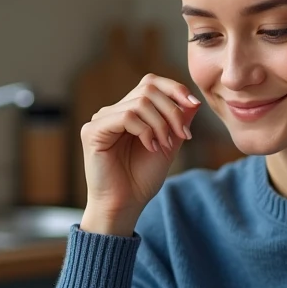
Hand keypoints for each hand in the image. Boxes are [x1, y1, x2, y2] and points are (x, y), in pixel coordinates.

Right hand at [79, 75, 200, 234]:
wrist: (126, 205)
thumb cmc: (142, 178)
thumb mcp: (169, 144)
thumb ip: (178, 121)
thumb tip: (192, 100)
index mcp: (129, 111)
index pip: (151, 83)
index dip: (175, 88)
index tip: (194, 105)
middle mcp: (113, 111)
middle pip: (148, 90)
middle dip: (172, 111)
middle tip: (182, 135)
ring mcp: (101, 119)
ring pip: (140, 103)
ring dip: (161, 125)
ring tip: (164, 146)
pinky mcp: (92, 131)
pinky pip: (126, 117)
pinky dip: (145, 131)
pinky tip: (150, 147)